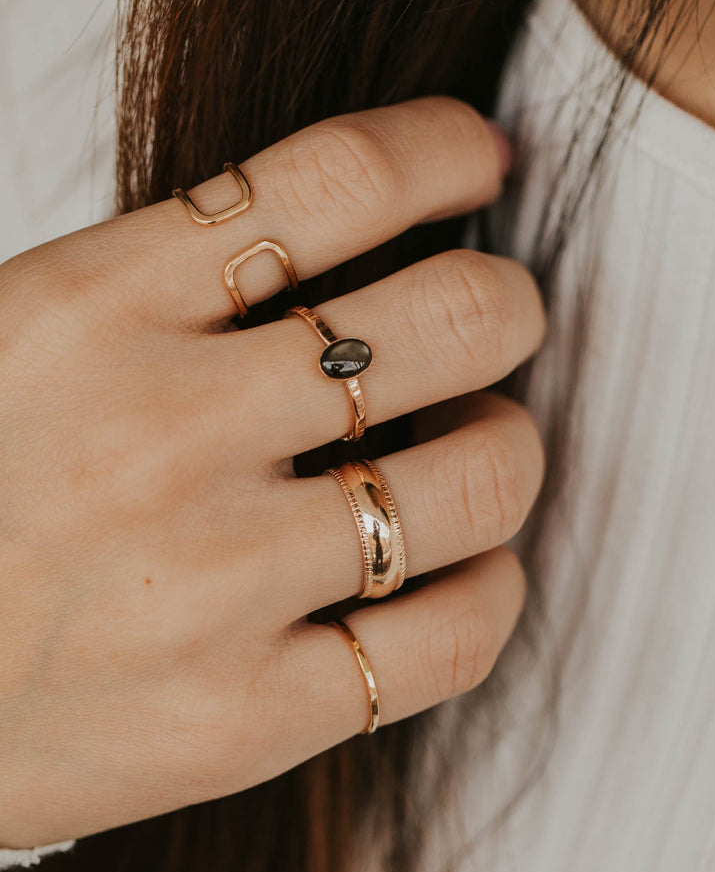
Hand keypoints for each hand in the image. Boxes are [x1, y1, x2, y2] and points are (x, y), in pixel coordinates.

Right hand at [0, 96, 544, 848]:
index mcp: (91, 309)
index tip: (480, 164)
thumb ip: (169, 291)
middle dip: (504, 305)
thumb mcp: (24, 343)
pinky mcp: (245, 717)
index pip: (335, 179)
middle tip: (495, 321)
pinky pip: (453, 636)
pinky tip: (465, 572)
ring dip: (509, 449)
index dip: (443, 154)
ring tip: (478, 451)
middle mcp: (162, 433)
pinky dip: (492, 589)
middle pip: (451, 317)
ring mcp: (211, 582)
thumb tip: (351, 253)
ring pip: (480, 478)